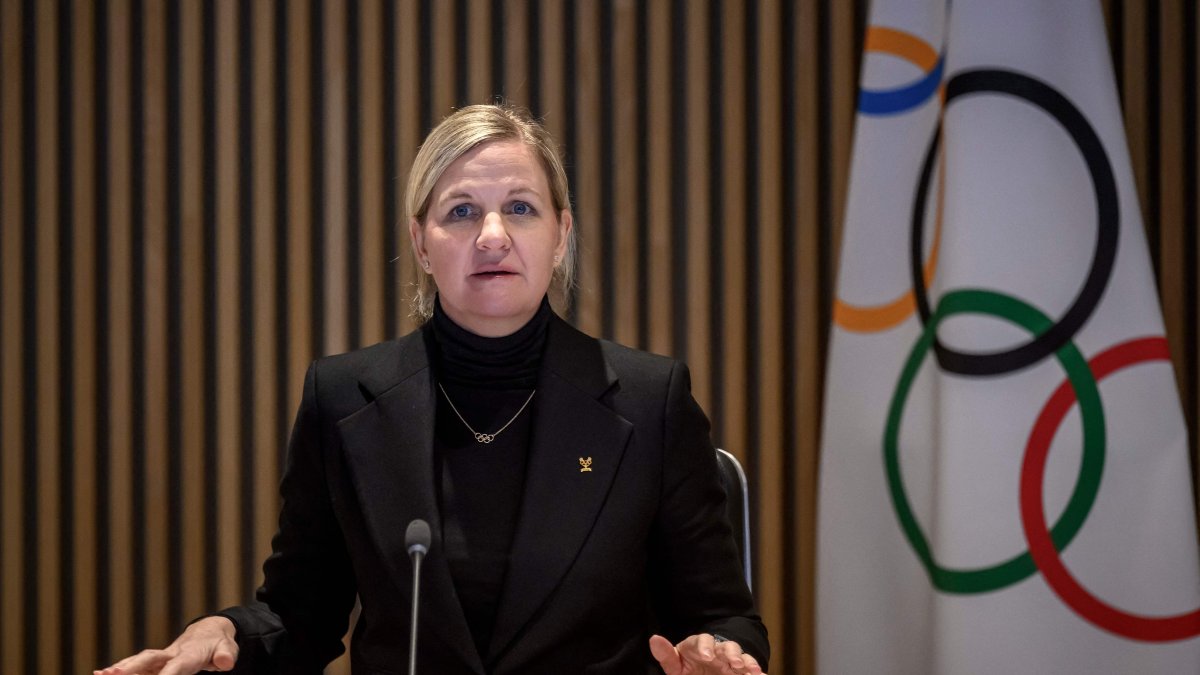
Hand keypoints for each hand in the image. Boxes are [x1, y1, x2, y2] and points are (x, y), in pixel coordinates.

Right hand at [93, 616, 238, 674]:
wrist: (208, 632)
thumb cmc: (218, 644)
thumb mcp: (228, 648)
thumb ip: (226, 655)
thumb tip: (226, 662)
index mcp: (189, 653)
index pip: (176, 666)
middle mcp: (171, 653)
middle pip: (149, 660)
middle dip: (132, 668)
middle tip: (113, 674)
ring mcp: (160, 657)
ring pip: (137, 662)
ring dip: (120, 668)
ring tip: (100, 674)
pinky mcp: (154, 663)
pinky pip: (135, 666)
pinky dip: (119, 669)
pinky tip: (101, 673)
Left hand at [649, 633, 765, 674]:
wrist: (702, 674)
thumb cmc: (687, 668)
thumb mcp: (675, 665)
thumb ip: (666, 655)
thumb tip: (654, 638)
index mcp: (700, 646)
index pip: (702, 640)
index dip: (705, 646)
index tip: (706, 657)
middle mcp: (718, 651)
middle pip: (726, 646)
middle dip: (731, 653)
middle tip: (734, 662)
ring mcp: (731, 661)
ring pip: (742, 656)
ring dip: (748, 662)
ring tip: (752, 671)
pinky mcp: (740, 671)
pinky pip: (751, 670)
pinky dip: (757, 672)